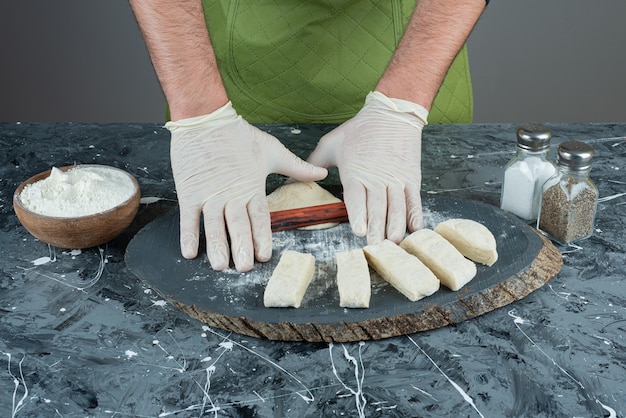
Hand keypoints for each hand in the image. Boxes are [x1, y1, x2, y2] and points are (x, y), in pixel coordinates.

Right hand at [166, 103, 326, 271]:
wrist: (206, 118)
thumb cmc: (239, 135)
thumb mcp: (272, 151)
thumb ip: (297, 168)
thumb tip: (322, 174)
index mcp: (252, 187)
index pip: (259, 217)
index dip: (262, 237)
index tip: (264, 255)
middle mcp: (231, 194)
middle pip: (237, 225)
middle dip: (241, 247)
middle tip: (244, 267)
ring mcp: (209, 194)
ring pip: (213, 225)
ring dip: (217, 246)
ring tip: (220, 265)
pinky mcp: (190, 190)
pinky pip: (188, 217)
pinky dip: (188, 235)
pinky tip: (190, 252)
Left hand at [307, 91, 427, 243]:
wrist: (392, 113)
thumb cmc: (359, 129)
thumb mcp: (330, 144)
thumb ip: (312, 165)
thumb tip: (289, 179)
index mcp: (355, 172)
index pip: (357, 199)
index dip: (359, 215)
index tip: (360, 231)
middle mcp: (377, 178)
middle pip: (378, 208)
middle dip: (378, 229)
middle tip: (377, 246)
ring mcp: (396, 179)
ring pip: (397, 207)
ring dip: (396, 226)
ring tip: (394, 242)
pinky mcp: (411, 178)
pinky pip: (414, 200)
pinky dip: (415, 215)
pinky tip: (414, 228)